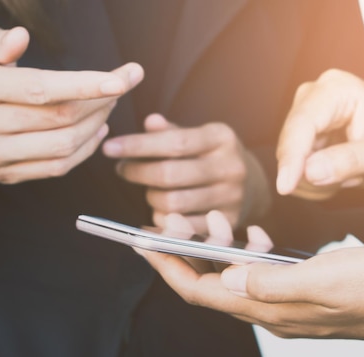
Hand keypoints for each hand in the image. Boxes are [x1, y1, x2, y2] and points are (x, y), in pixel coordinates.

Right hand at [0, 25, 142, 225]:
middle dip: (100, 101)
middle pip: (58, 119)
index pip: (40, 88)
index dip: (85, 84)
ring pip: (63, 146)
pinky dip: (85, 149)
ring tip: (108, 104)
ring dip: (96, 125)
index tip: (123, 79)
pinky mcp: (5, 175)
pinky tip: (96, 128)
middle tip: (120, 85)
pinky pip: (57, 167)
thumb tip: (21, 36)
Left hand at [102, 114, 270, 232]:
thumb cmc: (214, 157)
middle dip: (137, 173)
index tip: (109, 148)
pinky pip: (182, 227)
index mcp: (222, 138)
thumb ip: (172, 132)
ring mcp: (231, 197)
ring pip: (173, 204)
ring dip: (150, 198)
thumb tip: (150, 122)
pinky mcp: (229, 223)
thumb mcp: (199, 136)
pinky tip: (159, 210)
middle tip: (123, 169)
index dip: (137, 146)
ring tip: (149, 190)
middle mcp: (231, 166)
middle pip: (169, 175)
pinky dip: (163, 220)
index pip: (173, 142)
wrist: (254, 186)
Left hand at [139, 221, 363, 346]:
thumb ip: (270, 281)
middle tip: (169, 220)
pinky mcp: (299, 291)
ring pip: (234, 275)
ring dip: (218, 248)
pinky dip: (250, 252)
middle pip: (210, 282)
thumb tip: (226, 276)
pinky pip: (260, 274)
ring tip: (216, 219)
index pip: (200, 290)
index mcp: (268, 309)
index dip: (167, 267)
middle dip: (185, 251)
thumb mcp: (321, 279)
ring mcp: (284, 303)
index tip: (141, 243)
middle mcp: (269, 310)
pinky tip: (258, 233)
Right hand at [276, 69, 363, 200]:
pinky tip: (337, 173)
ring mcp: (304, 114)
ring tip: (349, 174)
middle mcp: (313, 96)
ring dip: (316, 179)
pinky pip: (293, 167)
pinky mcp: (300, 133)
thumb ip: (350, 161)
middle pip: (291, 142)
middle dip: (313, 172)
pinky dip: (313, 181)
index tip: (285, 186)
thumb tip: (310, 172)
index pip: (302, 124)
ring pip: (289, 158)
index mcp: (336, 90)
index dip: (292, 156)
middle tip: (350, 179)